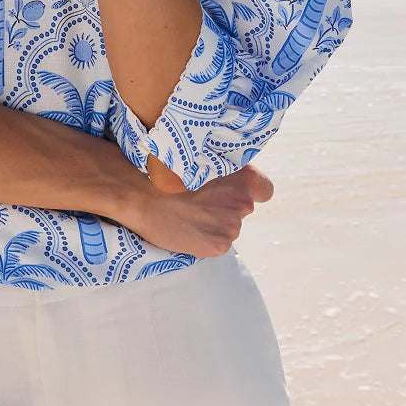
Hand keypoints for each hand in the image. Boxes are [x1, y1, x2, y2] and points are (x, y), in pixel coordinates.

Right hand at [116, 163, 274, 258]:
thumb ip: (222, 171)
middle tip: (198, 199)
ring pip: (228, 226)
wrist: (141, 193)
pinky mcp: (218, 245)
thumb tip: (227, 181)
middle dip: (225, 206)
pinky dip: (203, 239)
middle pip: (242, 208)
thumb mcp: (200, 160)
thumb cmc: (166, 170)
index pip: (264, 188)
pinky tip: (185, 228)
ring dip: (213, 223)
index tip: (236, 190)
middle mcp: (243, 202)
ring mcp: (231, 226)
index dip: (252, 190)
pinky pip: (216, 243)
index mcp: (243, 176)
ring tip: (187, 213)